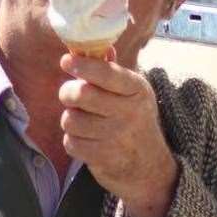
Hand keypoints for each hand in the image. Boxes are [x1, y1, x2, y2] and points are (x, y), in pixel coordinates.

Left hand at [58, 51, 178, 216]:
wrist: (149, 168)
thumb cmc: (135, 122)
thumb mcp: (133, 94)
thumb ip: (113, 71)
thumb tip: (97, 48)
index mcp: (137, 90)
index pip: (107, 73)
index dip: (84, 65)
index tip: (67, 60)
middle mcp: (129, 112)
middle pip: (81, 94)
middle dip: (68, 93)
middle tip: (71, 95)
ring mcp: (116, 137)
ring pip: (70, 119)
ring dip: (71, 120)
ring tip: (83, 121)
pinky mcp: (102, 158)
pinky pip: (70, 142)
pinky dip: (73, 141)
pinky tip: (86, 140)